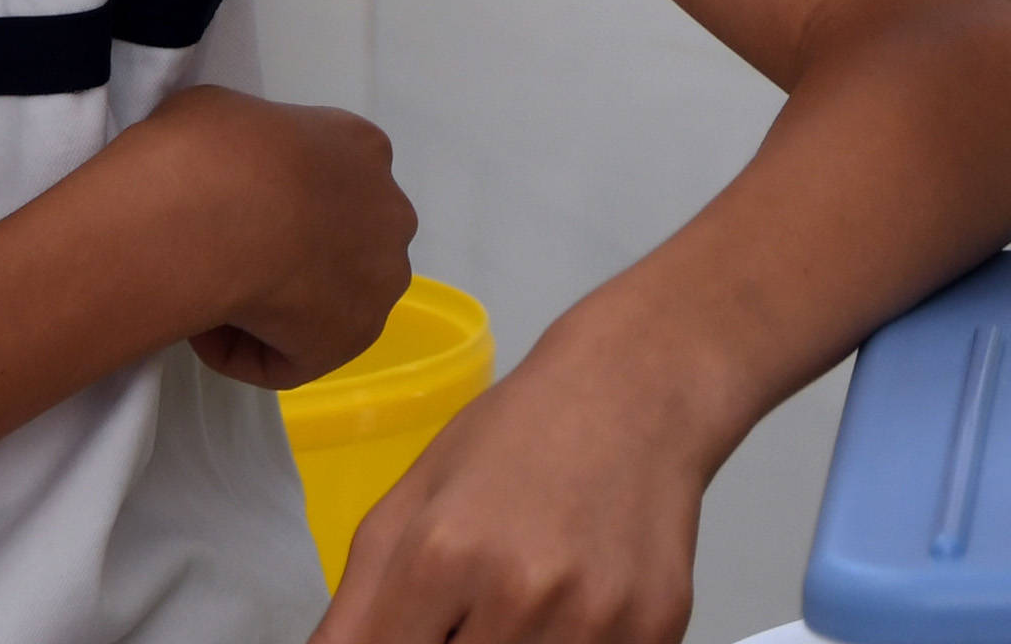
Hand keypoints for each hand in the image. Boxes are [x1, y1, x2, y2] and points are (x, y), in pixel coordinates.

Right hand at [121, 87, 414, 389]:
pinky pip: (295, 354)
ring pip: (325, 301)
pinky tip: (207, 331)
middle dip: (287, 254)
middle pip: (341, 241)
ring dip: (274, 307)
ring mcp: (382, 276)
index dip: (273, 200)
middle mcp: (387, 209)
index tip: (228, 213)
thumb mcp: (211, 110)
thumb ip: (236, 140)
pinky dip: (251, 352)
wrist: (211, 211)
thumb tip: (219, 167)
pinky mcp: (354, 336)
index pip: (328, 180)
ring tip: (211, 299)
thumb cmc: (208, 150)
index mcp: (359, 146)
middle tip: (225, 258)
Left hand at [313, 328, 712, 643]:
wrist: (637, 390)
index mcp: (441, 556)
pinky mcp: (657, 631)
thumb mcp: (410, 504)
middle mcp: (519, 593)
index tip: (420, 628)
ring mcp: (595, 620)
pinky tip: (577, 603)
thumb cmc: (516, 438)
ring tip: (524, 599)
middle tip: (470, 610)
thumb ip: (354, 612)